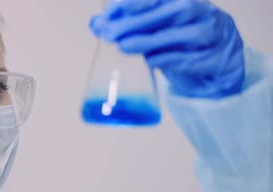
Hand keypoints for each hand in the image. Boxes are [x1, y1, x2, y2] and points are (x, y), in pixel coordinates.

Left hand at [90, 0, 244, 98]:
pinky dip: (166, 59)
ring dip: (149, 41)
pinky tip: (149, 61)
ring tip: (124, 47)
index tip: (107, 15)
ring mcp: (210, 32)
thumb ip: (128, 23)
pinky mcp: (213, 56)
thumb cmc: (180, 38)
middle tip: (110, 33)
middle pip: (169, 11)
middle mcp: (199, 10)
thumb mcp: (155, 27)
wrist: (219, 59)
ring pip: (180, 34)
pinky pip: (188, 57)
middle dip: (136, 22)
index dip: (131, 3)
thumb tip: (96, 24)